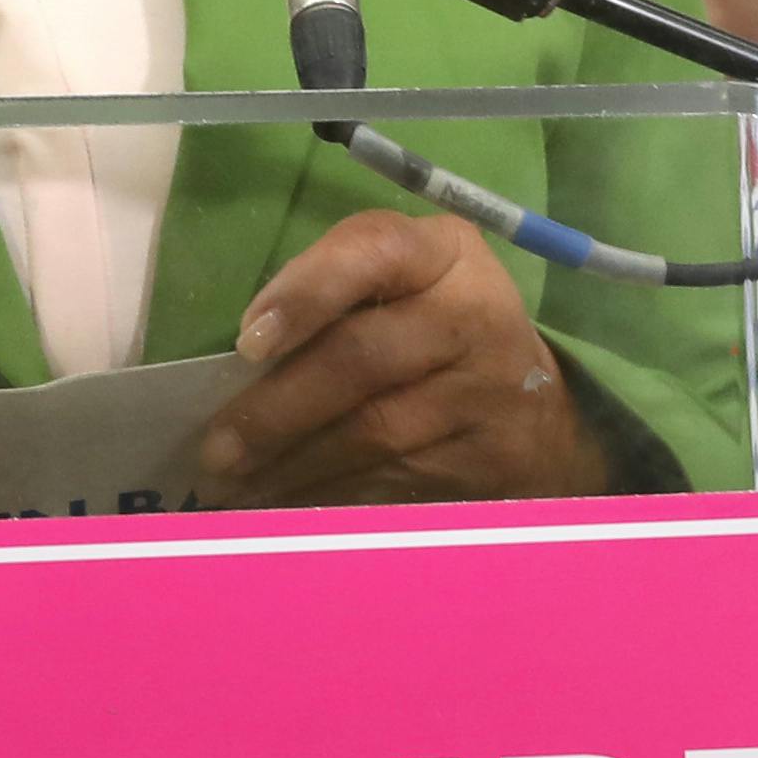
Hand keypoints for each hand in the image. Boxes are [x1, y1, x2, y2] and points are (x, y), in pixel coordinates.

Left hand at [204, 215, 577, 505]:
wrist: (539, 408)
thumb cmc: (437, 328)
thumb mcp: (408, 277)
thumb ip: (338, 283)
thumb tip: (243, 351)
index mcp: (445, 253)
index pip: (375, 252)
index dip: (305, 294)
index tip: (247, 342)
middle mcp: (474, 315)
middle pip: (362, 359)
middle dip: (277, 409)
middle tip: (217, 447)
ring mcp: (486, 394)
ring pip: (372, 433)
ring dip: (292, 465)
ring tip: (236, 484)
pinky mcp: (486, 460)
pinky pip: (392, 482)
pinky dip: (329, 497)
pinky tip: (286, 505)